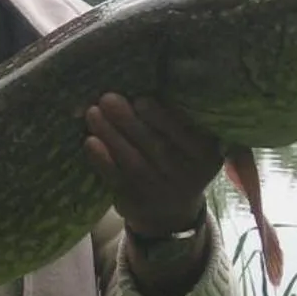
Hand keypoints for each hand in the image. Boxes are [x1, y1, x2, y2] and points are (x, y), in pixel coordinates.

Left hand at [83, 95, 220, 238]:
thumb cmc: (178, 158)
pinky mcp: (137, 203)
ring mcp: (161, 192)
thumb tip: (139, 84)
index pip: (186, 135)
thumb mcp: (190, 142)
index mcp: (206, 153)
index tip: (141, 100)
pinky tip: (90, 142)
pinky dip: (102, 161)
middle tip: (108, 99)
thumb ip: (176, 117)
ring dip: (111, 135)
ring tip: (93, 112)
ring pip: (134, 162)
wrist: (172, 211)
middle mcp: (187, 175)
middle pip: (156, 147)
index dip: (163, 118)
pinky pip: (117, 180)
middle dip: (129, 121)